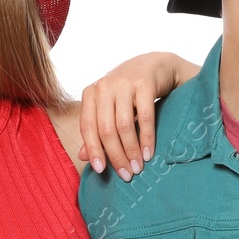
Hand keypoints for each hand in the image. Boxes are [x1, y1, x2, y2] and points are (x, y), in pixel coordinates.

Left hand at [79, 52, 198, 179]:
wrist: (156, 64)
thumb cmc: (129, 91)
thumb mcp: (110, 108)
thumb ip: (96, 130)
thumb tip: (82, 156)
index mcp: (91, 92)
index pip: (87, 126)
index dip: (93, 150)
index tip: (101, 170)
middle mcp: (104, 86)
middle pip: (105, 129)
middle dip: (116, 155)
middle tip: (126, 174)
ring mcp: (124, 83)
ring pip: (124, 125)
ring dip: (131, 150)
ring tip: (138, 167)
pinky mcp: (145, 83)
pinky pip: (145, 117)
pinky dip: (147, 138)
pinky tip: (149, 153)